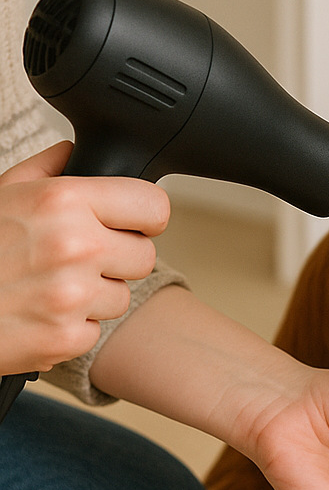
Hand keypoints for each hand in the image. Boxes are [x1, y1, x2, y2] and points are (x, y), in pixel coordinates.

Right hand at [0, 142, 168, 373]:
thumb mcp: (1, 194)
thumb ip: (47, 172)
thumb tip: (77, 153)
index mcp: (63, 202)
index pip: (153, 206)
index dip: (145, 217)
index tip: (132, 223)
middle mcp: (75, 246)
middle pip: (144, 256)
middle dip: (116, 259)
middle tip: (74, 259)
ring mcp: (73, 296)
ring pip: (122, 296)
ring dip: (94, 294)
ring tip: (47, 285)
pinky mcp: (68, 337)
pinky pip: (96, 328)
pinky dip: (72, 325)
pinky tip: (39, 311)